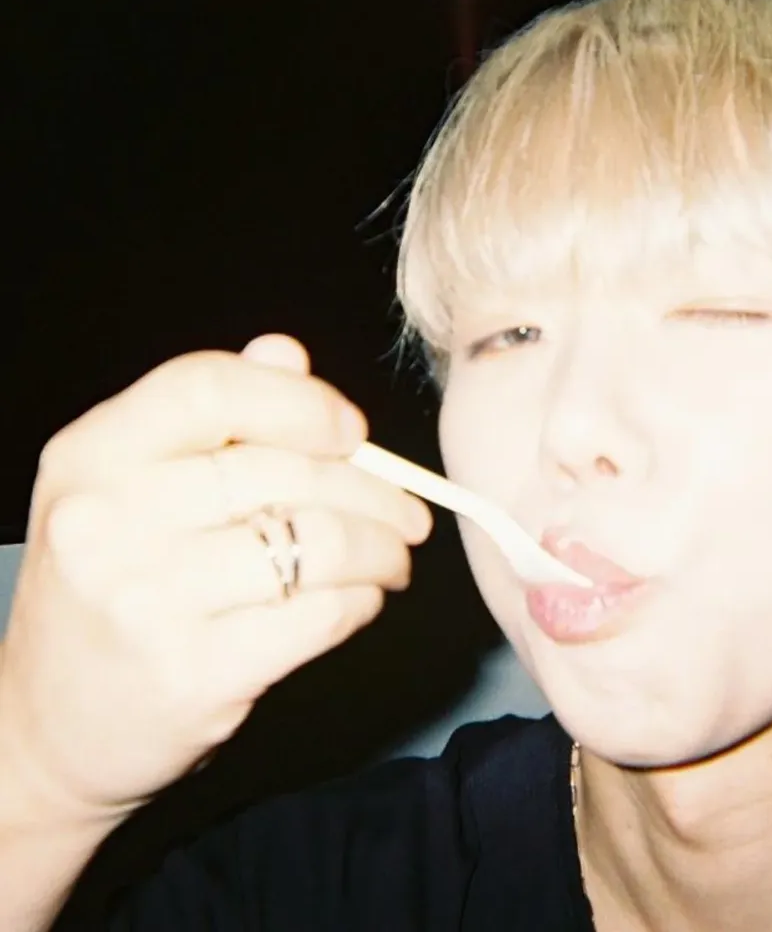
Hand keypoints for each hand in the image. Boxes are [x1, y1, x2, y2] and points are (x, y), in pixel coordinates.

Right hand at [0, 335, 431, 824]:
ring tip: (394, 558)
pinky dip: (362, 601)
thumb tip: (287, 355)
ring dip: (382, 549)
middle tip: (409, 513)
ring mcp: (146, 599)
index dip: (300, 402)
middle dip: (376, 491)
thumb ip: (209, 416)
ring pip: (318, 542)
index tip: (351, 431)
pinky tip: (363, 600)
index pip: (211, 388)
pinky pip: (320, 614)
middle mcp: (107, 519)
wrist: (49, 728)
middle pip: (285, 469)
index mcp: (93, 455)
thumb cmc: (112, 589)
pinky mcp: (193, 673)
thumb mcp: (129, 489)